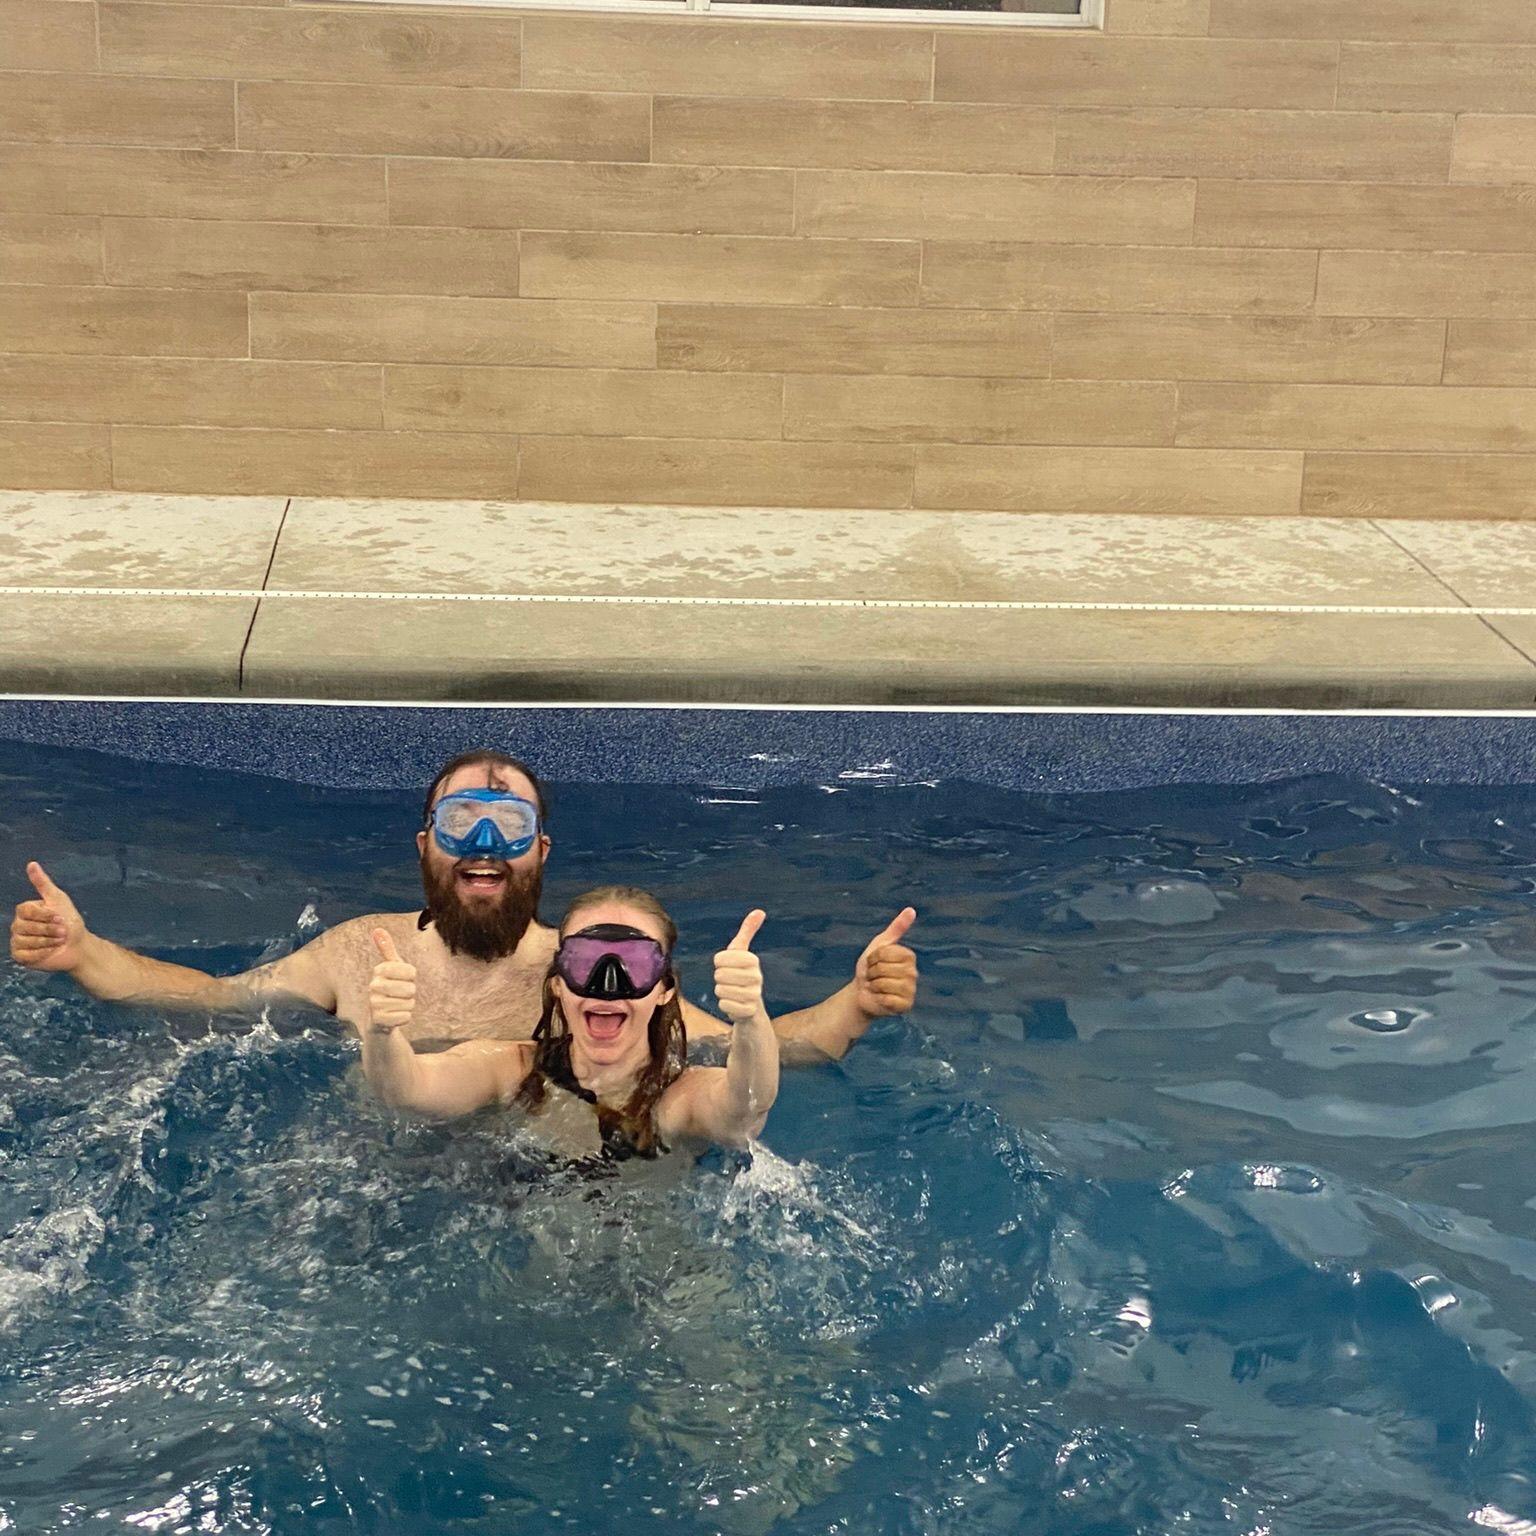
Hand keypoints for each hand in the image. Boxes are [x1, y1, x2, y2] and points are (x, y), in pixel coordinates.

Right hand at [10, 862, 88, 972]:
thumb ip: (43, 883)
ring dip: (47, 941)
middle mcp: (18, 925)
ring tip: (59, 940)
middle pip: (23, 926)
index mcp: (26, 911)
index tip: (59, 917)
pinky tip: (51, 950)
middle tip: (63, 932)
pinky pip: (25, 954)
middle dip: (47, 929)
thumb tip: (31, 863)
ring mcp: (18, 941)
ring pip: (24, 940)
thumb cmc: (70, 921)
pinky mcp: (20, 956)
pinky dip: (41, 952)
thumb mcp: (58, 899)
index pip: (25, 910)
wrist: (78, 945)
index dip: (43, 915)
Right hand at [368, 929, 416, 1034]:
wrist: (379, 1019)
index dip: (411, 977)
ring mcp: (374, 1004)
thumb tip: (377, 929)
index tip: (403, 978)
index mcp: (379, 970)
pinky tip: (394, 1017)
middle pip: (410, 989)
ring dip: (407, 1006)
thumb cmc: (389, 988)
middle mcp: (373, 986)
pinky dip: (404, 1018)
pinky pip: (405, 1017)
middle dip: (410, 993)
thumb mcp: (391, 968)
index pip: (411, 971)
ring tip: (396, 1005)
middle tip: (400, 995)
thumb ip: (387, 949)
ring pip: (409, 1004)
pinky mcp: (378, 1020)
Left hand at [714, 909, 766, 1025]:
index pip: (720, 958)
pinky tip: (733, 1004)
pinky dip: (724, 1005)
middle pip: (719, 975)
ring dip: (721, 992)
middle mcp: (757, 977)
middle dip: (719, 979)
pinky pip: (725, 1005)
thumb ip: (747, 931)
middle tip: (729, 980)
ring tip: (731, 992)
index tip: (727, 965)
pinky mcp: (749, 1011)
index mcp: (752, 960)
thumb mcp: (741, 951)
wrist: (751, 1005)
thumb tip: (760, 911)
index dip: (719, 963)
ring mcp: (754, 995)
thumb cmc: (741, 972)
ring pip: (721, 990)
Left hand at [854, 908, 917, 1018]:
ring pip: (885, 983)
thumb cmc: (870, 968)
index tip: (873, 961)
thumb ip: (896, 928)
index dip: (873, 957)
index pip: (886, 953)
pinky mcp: (905, 1005)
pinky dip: (878, 998)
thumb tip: (911, 910)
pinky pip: (888, 999)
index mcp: (908, 956)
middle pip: (884, 968)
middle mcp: (913, 973)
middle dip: (872, 972)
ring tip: (876, 987)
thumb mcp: (880, 945)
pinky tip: (880, 998)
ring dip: (874, 986)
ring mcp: (911, 990)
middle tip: (873, 976)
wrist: (861, 992)